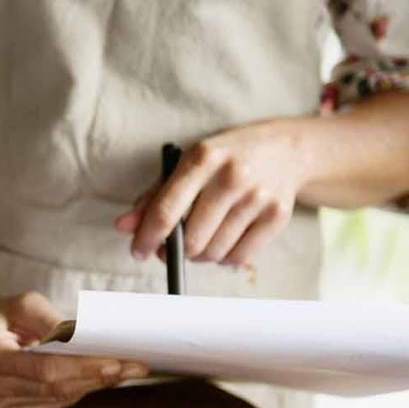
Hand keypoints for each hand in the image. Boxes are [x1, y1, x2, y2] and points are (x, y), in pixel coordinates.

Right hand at [0, 292, 146, 407]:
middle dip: (97, 377)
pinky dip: (77, 389)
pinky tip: (98, 378)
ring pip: (56, 398)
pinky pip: (51, 403)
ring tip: (125, 370)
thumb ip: (52, 322)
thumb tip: (86, 341)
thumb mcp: (22, 303)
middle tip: (135, 366)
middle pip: (54, 388)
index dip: (82, 368)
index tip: (116, 361)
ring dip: (93, 385)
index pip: (44, 369)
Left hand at [116, 120, 306, 267]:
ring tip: (200, 239)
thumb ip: (153, 196)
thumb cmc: (224, 158)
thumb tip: (123, 227)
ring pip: (213, 253)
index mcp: (203, 158)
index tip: (138, 251)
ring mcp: (258, 197)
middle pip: (191, 239)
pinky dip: (223, 258)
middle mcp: (232, 176)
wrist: (285, 149)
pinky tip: (223, 241)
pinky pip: (238, 258)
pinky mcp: (278, 215)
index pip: (166, 210)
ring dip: (199, 255)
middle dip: (174, 251)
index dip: (147, 238)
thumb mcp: (188, 164)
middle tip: (171, 246)